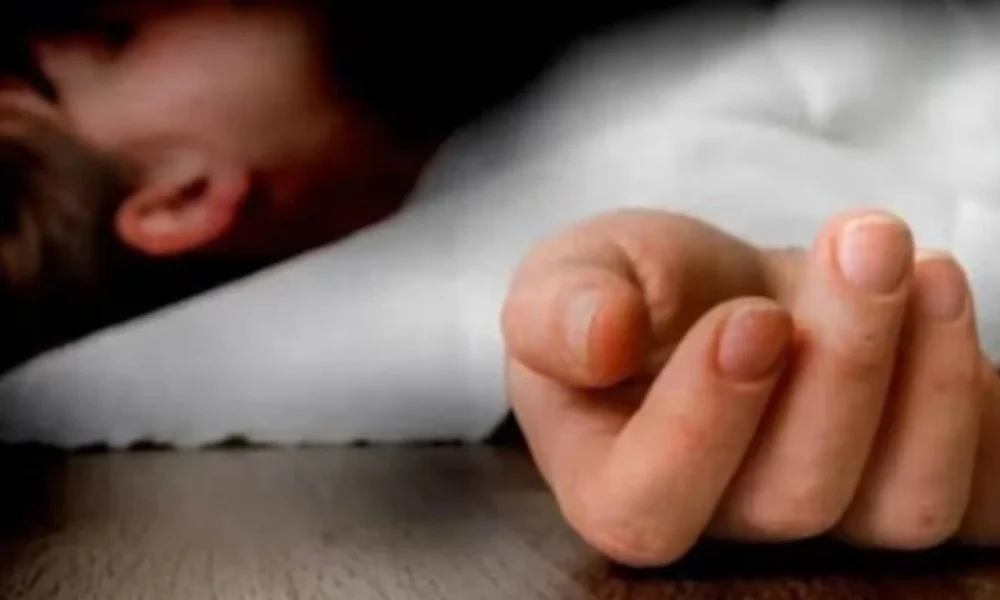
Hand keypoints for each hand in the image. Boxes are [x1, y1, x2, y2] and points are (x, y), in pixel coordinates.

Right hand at [501, 208, 999, 566]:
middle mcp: (725, 524)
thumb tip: (600, 337)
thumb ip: (556, 307)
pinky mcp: (907, 489)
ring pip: (900, 507)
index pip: (647, 507)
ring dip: (929, 381)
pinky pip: (973, 493)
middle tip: (864, 243)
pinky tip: (941, 297)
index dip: (701, 427)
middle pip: (791, 499)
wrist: (721, 294)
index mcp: (615, 483)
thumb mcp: (570, 274)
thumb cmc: (634, 291)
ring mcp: (827, 522)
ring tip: (919, 262)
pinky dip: (979, 403)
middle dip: (841, 365)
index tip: (749, 317)